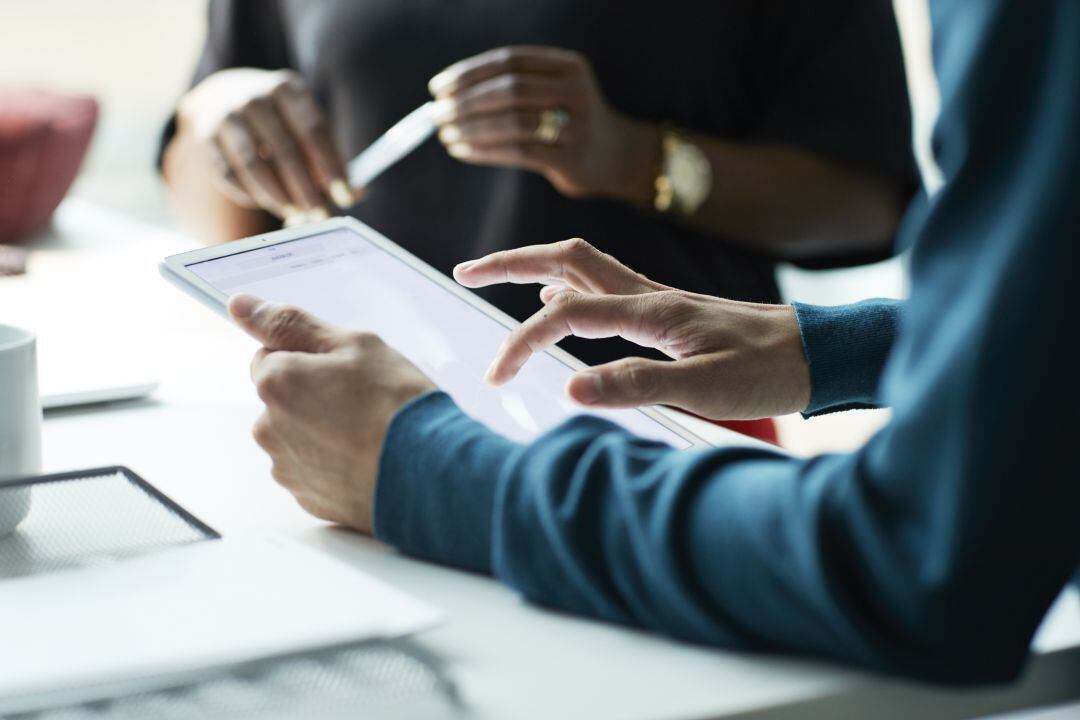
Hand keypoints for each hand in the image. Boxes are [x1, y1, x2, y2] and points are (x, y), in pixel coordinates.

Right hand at [177, 68, 358, 222]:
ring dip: (277, 196)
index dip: (331, 167)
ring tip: (295, 213)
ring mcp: (226, 115)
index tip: (345, 196)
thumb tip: (357, 193)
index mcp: (288, 88)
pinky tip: (266, 201)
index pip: (314, 131)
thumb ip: (332, 158)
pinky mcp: (206, 137)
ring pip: (253, 164)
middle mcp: (254, 97)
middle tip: (321, 214)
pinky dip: (250, 194)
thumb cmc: (281, 120)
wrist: (225, 95)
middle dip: (306, 189)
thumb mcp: (308, 126)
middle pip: (285, 150)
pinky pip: (229, 174)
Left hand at [228, 294, 435, 532]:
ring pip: (297, 436)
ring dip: (322, 431)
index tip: (343, 369)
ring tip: (368, 432)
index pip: (271, 356)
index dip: (309, 358)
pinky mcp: (308, 499)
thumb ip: (290, 323)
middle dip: (313, 395)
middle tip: (361, 400)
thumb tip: (240, 305)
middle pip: (282, 399)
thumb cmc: (396, 404)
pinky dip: (334, 463)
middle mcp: (269, 428)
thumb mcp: (353, 345)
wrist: (430, 471)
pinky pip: (314, 470)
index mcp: (276, 383)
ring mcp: (288, 468)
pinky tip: (366, 458)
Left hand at [428, 46, 658, 203]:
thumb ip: (514, 86)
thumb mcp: (553, 91)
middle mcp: (576, 91)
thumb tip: (448, 95)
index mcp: (569, 66)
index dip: (469, 73)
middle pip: (509, 89)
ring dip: (471, 128)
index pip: (509, 61)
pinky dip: (484, 151)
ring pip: (511, 122)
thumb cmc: (568, 122)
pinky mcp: (570, 158)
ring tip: (446, 135)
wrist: (616, 158)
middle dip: (466, 102)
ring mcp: (576, 126)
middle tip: (436, 114)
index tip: (438, 87)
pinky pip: (517, 152)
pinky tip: (463, 151)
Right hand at [453, 239, 810, 419]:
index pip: (565, 314)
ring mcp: (657, 299)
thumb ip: (637, 384)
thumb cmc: (768, 371)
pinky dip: (568, 287)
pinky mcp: (666, 311)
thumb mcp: (707, 387)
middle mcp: (648, 294)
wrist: (818, 353)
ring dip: (534, 268)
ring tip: (496, 280)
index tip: (497, 377)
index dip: (522, 343)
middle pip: (565, 260)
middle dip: (510, 263)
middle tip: (464, 272)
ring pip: (583, 267)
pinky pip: (603, 285)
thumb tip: (569, 389)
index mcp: (651, 311)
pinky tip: (562, 307)